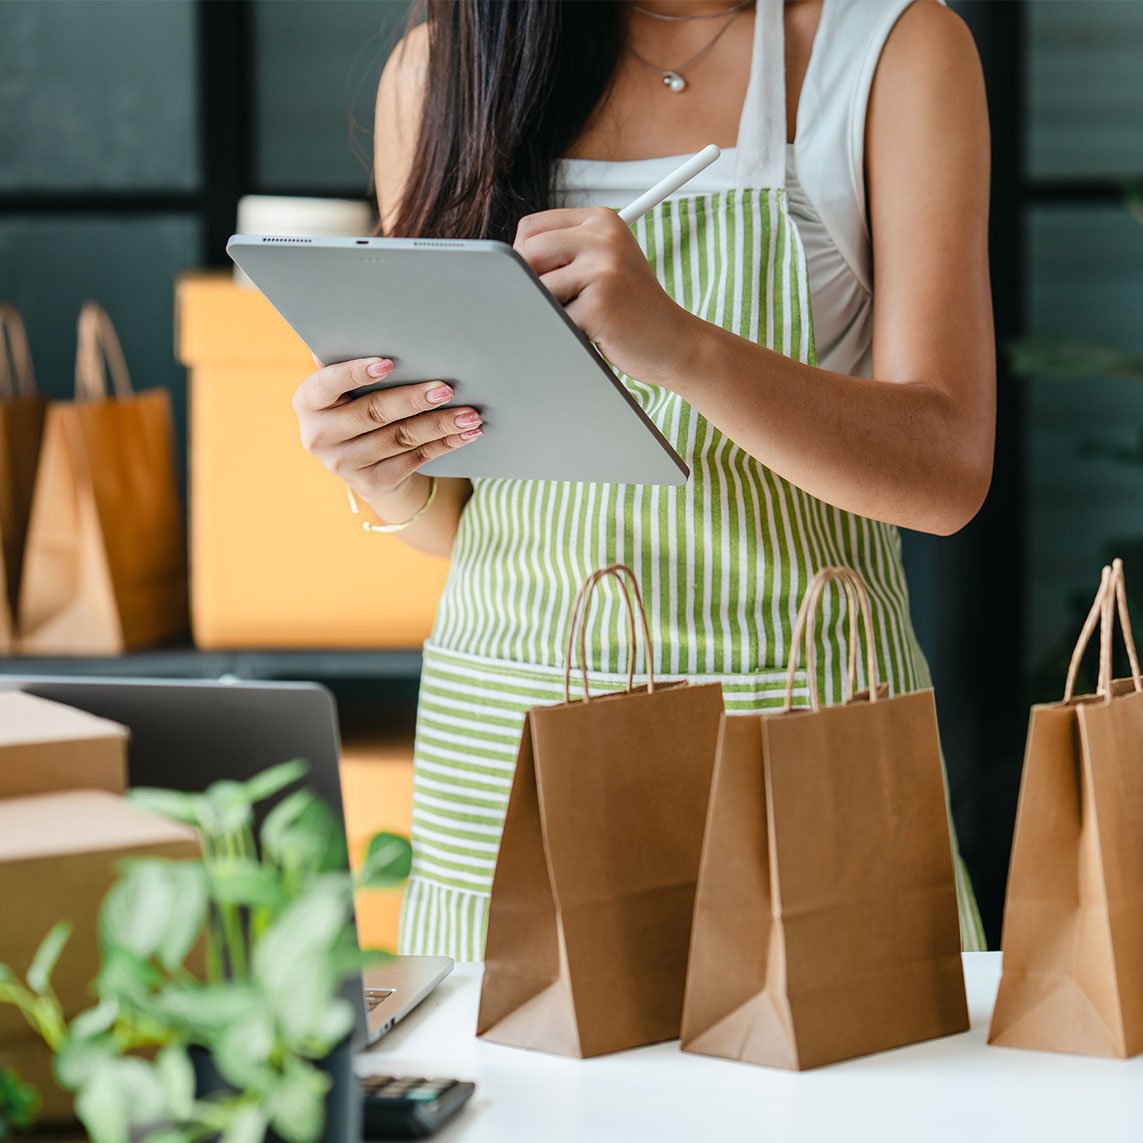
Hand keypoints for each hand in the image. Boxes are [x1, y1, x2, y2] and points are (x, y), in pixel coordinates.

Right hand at [293, 355, 482, 501]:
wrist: (361, 462)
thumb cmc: (356, 405)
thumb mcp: (345, 388)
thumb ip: (352, 365)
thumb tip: (369, 329)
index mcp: (308, 402)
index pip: (328, 384)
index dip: (356, 373)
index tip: (388, 362)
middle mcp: (319, 436)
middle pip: (373, 413)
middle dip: (413, 400)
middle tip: (446, 389)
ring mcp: (345, 464)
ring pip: (400, 438)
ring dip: (440, 424)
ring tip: (470, 413)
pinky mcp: (373, 482)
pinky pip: (416, 459)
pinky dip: (445, 443)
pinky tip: (467, 432)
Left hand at [513, 207, 701, 387]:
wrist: (675, 342)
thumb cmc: (630, 309)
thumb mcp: (602, 265)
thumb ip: (562, 253)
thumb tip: (502, 265)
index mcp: (602, 220)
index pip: (531, 228)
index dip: (524, 259)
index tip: (542, 281)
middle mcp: (603, 236)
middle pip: (526, 253)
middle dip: (529, 285)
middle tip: (558, 305)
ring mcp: (602, 269)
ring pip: (536, 289)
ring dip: (548, 311)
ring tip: (580, 318)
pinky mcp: (598, 304)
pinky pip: (552, 319)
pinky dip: (563, 332)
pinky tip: (592, 333)